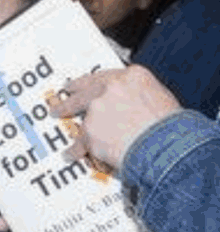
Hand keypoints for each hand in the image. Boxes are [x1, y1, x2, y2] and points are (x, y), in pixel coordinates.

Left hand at [53, 66, 179, 170]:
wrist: (167, 145)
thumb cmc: (171, 126)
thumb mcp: (161, 98)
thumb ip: (139, 96)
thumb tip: (131, 104)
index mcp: (132, 76)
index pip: (103, 77)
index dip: (87, 83)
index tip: (76, 86)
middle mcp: (112, 89)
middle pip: (84, 93)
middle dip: (70, 100)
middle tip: (60, 106)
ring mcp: (98, 109)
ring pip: (83, 120)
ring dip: (77, 129)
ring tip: (70, 138)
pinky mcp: (90, 130)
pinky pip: (80, 142)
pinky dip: (76, 150)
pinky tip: (71, 154)